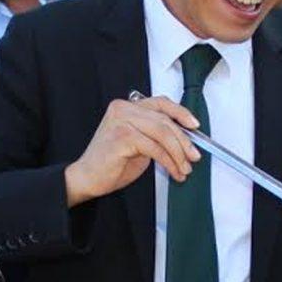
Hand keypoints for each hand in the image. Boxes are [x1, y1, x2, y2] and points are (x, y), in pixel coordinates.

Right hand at [64, 96, 200, 206]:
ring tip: (184, 168)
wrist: (87, 178)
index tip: (194, 125)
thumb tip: (184, 139)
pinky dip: (168, 161)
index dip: (181, 113)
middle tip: (193, 156)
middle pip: (164, 121)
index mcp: (127, 106)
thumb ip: (156, 135)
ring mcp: (122, 121)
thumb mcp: (139, 143)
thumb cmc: (110, 162)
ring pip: (162, 134)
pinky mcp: (122, 137)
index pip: (160, 103)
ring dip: (178, 154)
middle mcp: (123, 109)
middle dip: (184, 141)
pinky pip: (155, 148)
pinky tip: (172, 170)